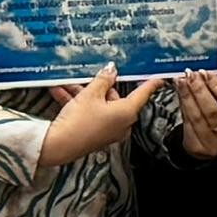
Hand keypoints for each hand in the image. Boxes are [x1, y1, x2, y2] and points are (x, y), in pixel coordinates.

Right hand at [36, 66, 150, 168]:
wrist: (57, 146)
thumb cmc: (78, 122)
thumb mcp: (90, 94)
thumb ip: (103, 80)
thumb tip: (111, 70)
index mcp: (127, 112)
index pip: (143, 93)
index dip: (150, 83)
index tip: (159, 78)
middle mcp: (122, 123)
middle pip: (115, 97)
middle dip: (98, 86)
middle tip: (87, 76)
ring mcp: (108, 130)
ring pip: (99, 105)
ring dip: (83, 94)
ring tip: (68, 84)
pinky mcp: (95, 134)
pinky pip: (90, 113)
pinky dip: (78, 103)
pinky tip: (60, 92)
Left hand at [177, 76, 216, 157]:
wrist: (215, 147)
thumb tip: (205, 76)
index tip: (207, 73)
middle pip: (212, 109)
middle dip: (199, 90)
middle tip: (192, 76)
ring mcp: (213, 144)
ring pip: (196, 117)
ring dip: (187, 96)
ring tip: (182, 82)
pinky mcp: (197, 147)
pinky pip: (187, 123)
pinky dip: (183, 106)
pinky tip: (181, 95)